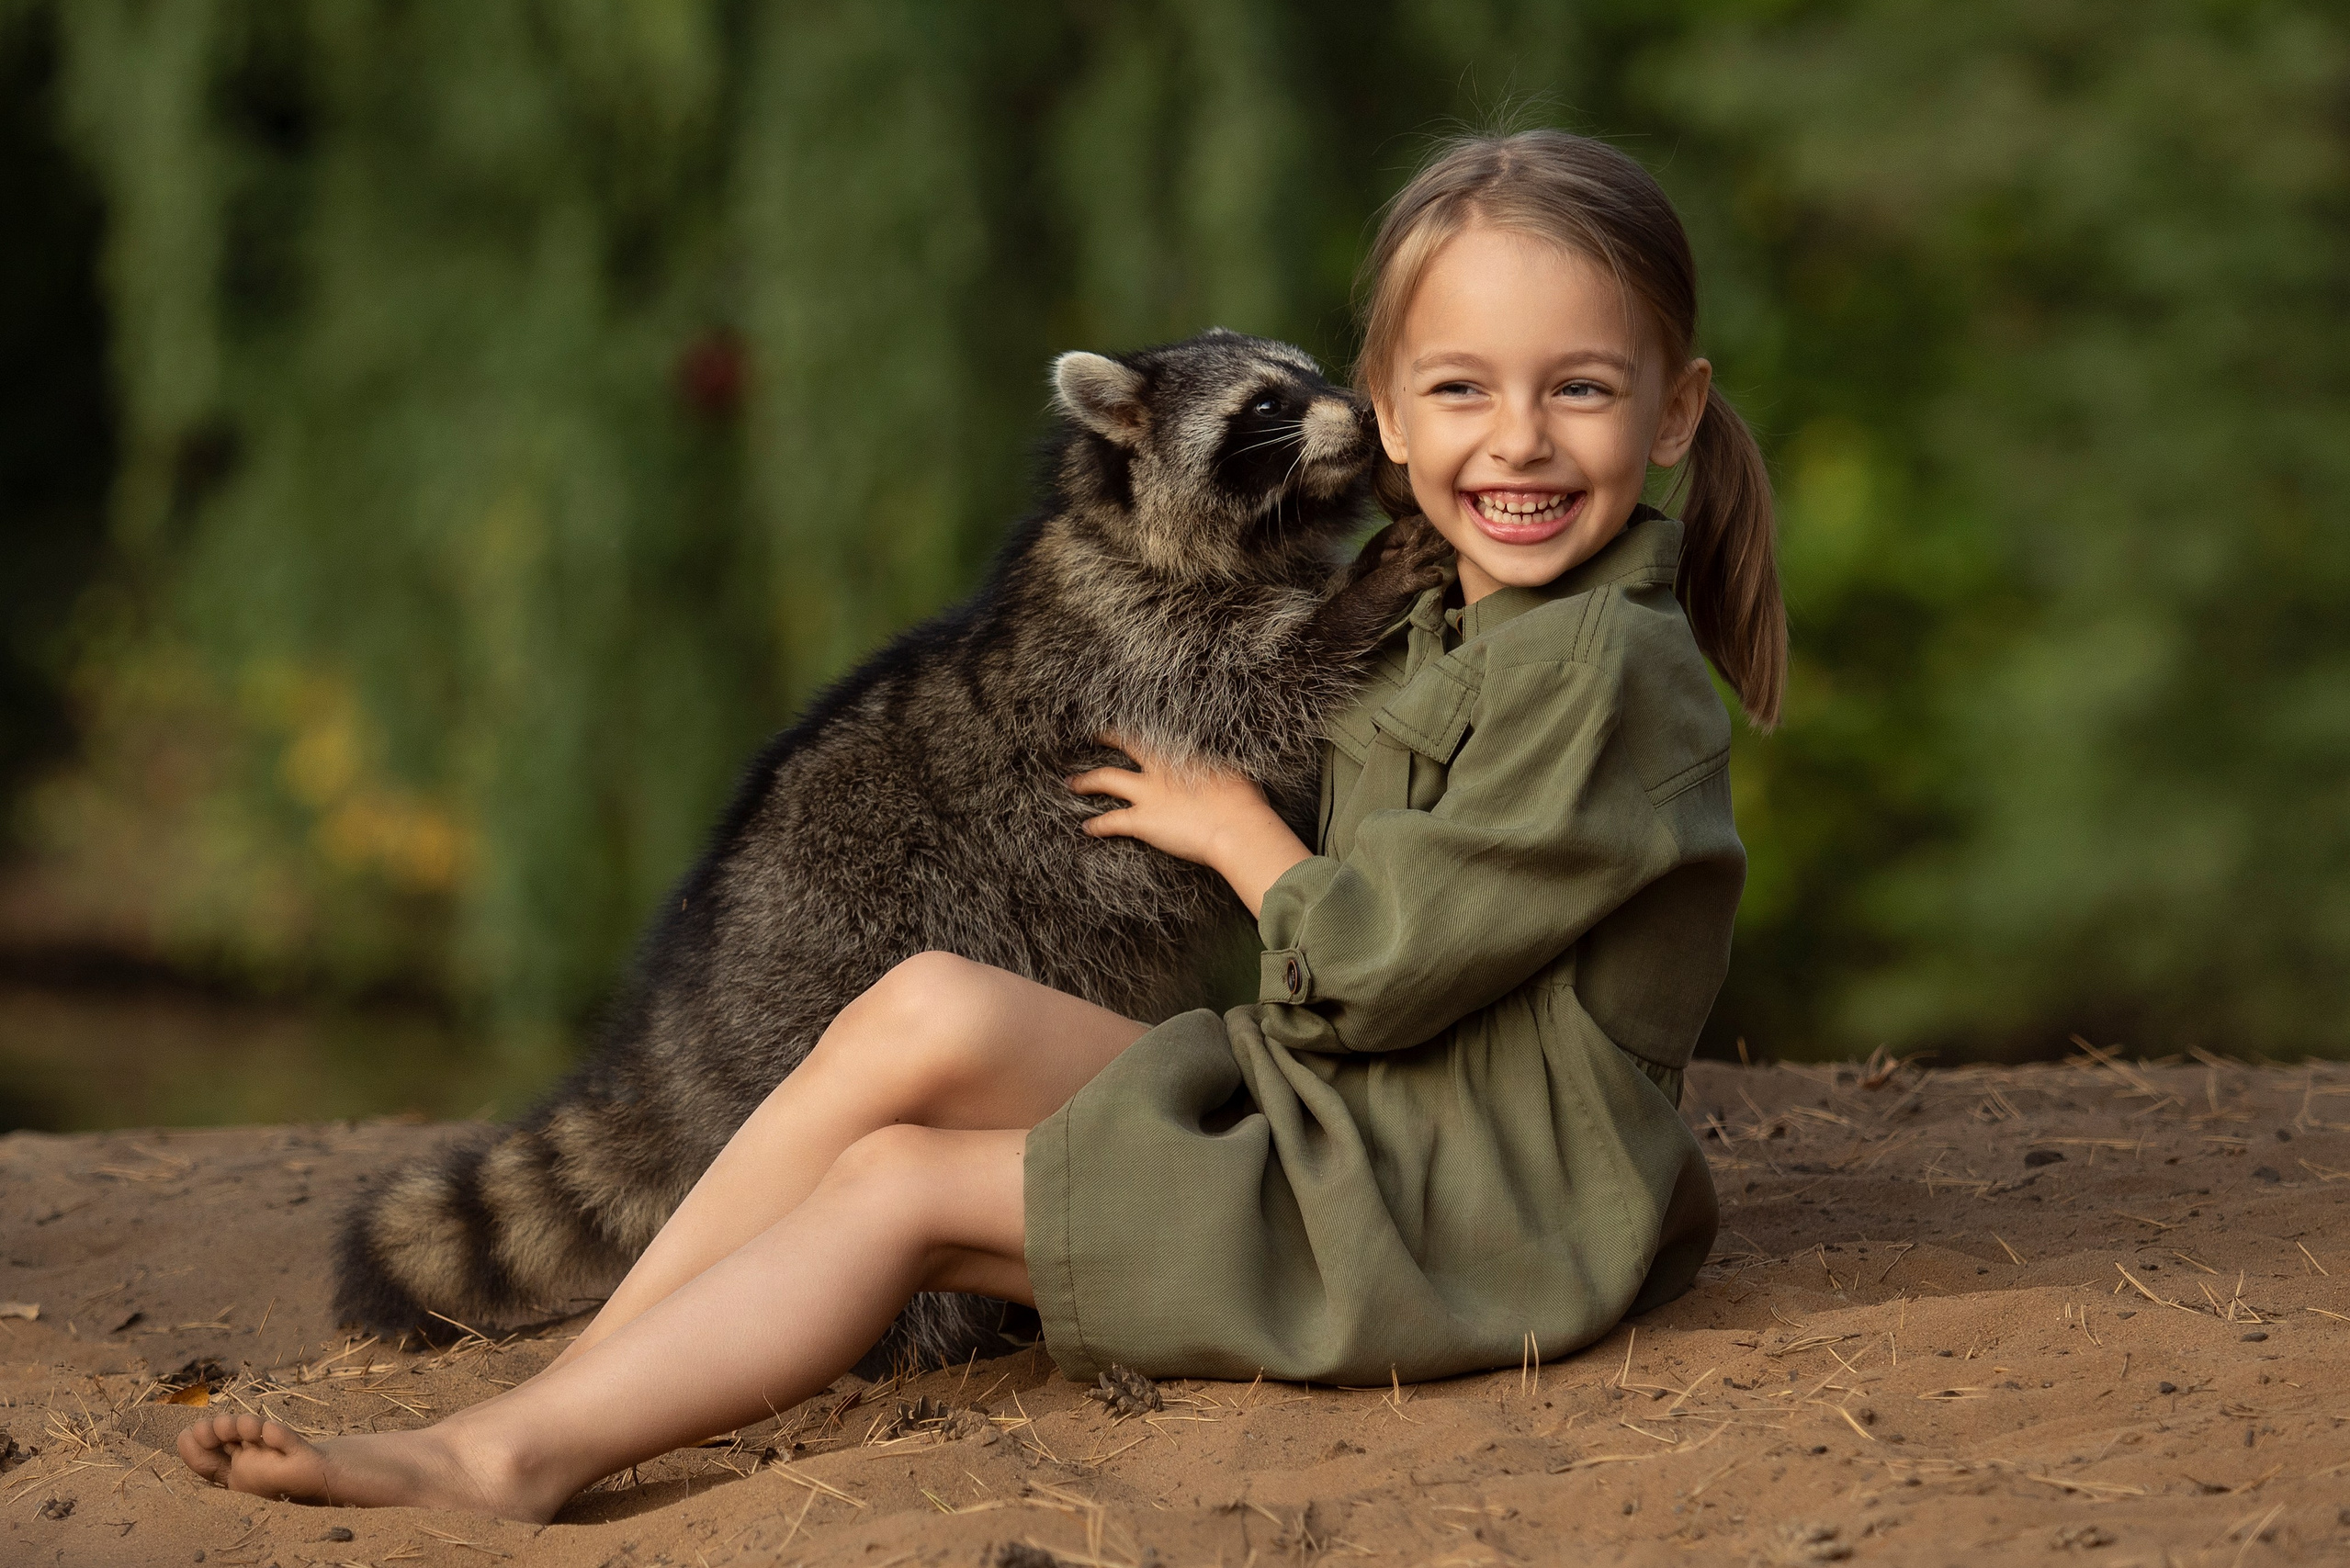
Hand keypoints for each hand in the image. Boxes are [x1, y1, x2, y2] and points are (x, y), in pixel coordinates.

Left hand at [1068, 734, 1311, 916]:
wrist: (1236, 827)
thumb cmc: (1244, 799)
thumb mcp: (1234, 769)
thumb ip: (1218, 761)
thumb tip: (1220, 758)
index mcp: (1182, 751)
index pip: (1155, 729)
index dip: (1140, 724)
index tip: (1131, 718)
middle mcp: (1159, 767)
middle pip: (1124, 744)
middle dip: (1106, 737)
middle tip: (1092, 735)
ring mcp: (1147, 793)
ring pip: (1105, 779)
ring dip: (1085, 781)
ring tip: (1071, 783)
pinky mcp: (1142, 821)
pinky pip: (1110, 821)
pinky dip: (1096, 825)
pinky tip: (1085, 828)